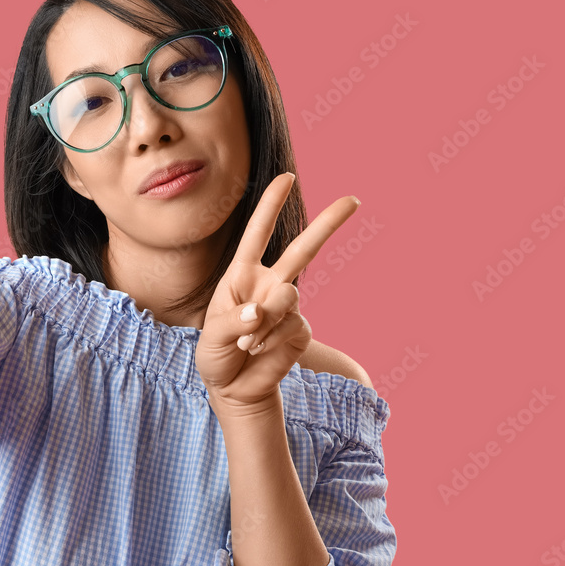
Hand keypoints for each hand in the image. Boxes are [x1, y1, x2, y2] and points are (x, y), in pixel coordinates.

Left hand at [196, 173, 358, 415]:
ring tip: (246, 343)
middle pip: (302, 250)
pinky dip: (270, 341)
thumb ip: (233, 322)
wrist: (234, 388)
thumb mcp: (211, 338)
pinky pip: (290, 327)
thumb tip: (260, 310)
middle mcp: (269, 285)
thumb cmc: (216, 356)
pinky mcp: (300, 329)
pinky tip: (257, 351)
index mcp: (242, 275)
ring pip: (287, 298)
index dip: (270, 205)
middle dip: (328, 224)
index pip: (257, 234)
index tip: (287, 178)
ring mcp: (287, 307)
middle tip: (353, 200)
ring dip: (265, 322)